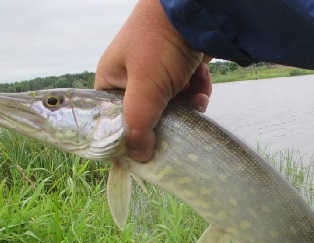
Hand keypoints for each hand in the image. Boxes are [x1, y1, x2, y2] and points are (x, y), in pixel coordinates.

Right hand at [95, 0, 211, 161]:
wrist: (195, 10)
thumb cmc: (159, 44)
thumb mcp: (145, 88)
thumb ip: (138, 125)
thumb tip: (139, 157)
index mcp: (111, 80)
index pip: (114, 120)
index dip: (129, 136)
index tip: (146, 151)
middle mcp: (132, 77)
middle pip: (147, 116)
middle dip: (168, 120)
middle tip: (179, 122)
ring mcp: (158, 72)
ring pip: (172, 106)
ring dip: (187, 106)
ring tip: (196, 99)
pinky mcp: (181, 68)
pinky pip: (188, 92)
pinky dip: (198, 90)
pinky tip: (202, 83)